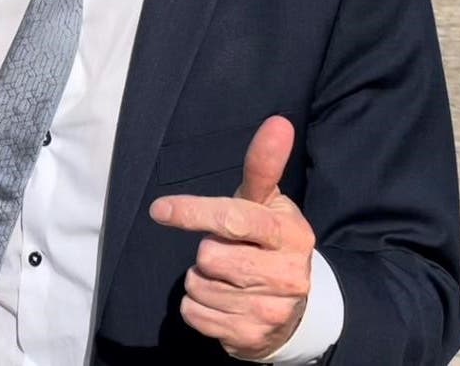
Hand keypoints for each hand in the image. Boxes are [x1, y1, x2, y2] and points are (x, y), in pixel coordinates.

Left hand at [150, 116, 315, 360]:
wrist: (298, 310)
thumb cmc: (270, 242)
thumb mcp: (268, 203)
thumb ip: (264, 165)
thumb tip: (278, 122)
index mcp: (289, 233)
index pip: (233, 218)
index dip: (193, 213)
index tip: (160, 209)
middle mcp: (287, 273)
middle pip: (210, 255)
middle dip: (207, 252)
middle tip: (225, 252)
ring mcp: (270, 310)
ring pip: (198, 285)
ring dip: (201, 279)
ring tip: (226, 277)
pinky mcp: (250, 338)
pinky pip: (194, 314)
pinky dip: (197, 306)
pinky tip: (221, 301)